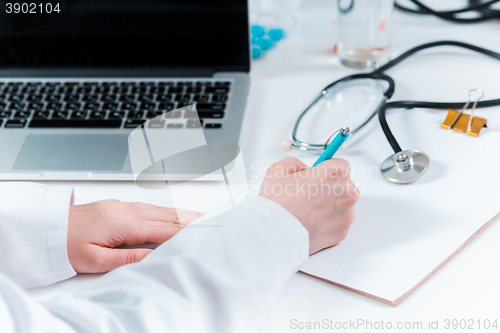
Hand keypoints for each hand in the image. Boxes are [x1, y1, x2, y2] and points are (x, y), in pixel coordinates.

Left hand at [67, 200, 200, 272]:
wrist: (46, 228)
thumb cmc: (67, 245)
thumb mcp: (97, 260)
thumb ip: (130, 257)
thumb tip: (156, 255)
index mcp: (125, 224)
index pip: (164, 229)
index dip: (186, 231)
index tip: (205, 231)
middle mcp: (127, 210)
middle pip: (166, 215)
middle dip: (190, 218)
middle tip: (211, 220)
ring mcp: (122, 205)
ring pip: (158, 209)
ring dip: (179, 213)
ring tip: (198, 216)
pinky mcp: (116, 204)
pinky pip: (148, 206)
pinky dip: (165, 210)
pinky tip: (170, 213)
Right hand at [259, 157, 359, 253]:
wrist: (275, 234)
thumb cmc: (278, 203)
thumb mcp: (279, 170)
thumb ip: (295, 164)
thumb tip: (301, 169)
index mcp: (335, 173)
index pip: (340, 163)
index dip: (326, 168)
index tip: (319, 173)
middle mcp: (346, 193)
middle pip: (343, 185)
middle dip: (328, 187)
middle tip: (308, 193)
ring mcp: (346, 214)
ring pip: (341, 205)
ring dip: (329, 205)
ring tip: (307, 210)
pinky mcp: (342, 232)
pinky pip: (337, 222)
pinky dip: (327, 222)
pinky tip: (310, 221)